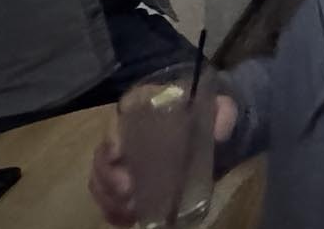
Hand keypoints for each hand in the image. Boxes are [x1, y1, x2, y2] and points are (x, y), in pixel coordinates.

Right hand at [89, 96, 237, 225]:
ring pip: (100, 178)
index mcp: (144, 106)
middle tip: (127, 190)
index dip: (112, 134)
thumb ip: (223, 113)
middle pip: (103, 152)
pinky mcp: (124, 183)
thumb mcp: (220, 110)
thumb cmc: (208, 119)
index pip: (119, 117)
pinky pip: (108, 198)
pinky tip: (127, 218)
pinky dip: (113, 210)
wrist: (210, 138)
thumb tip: (220, 133)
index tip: (116, 153)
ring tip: (130, 209)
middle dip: (109, 174)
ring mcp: (121, 160)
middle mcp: (125, 132)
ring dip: (109, 196)